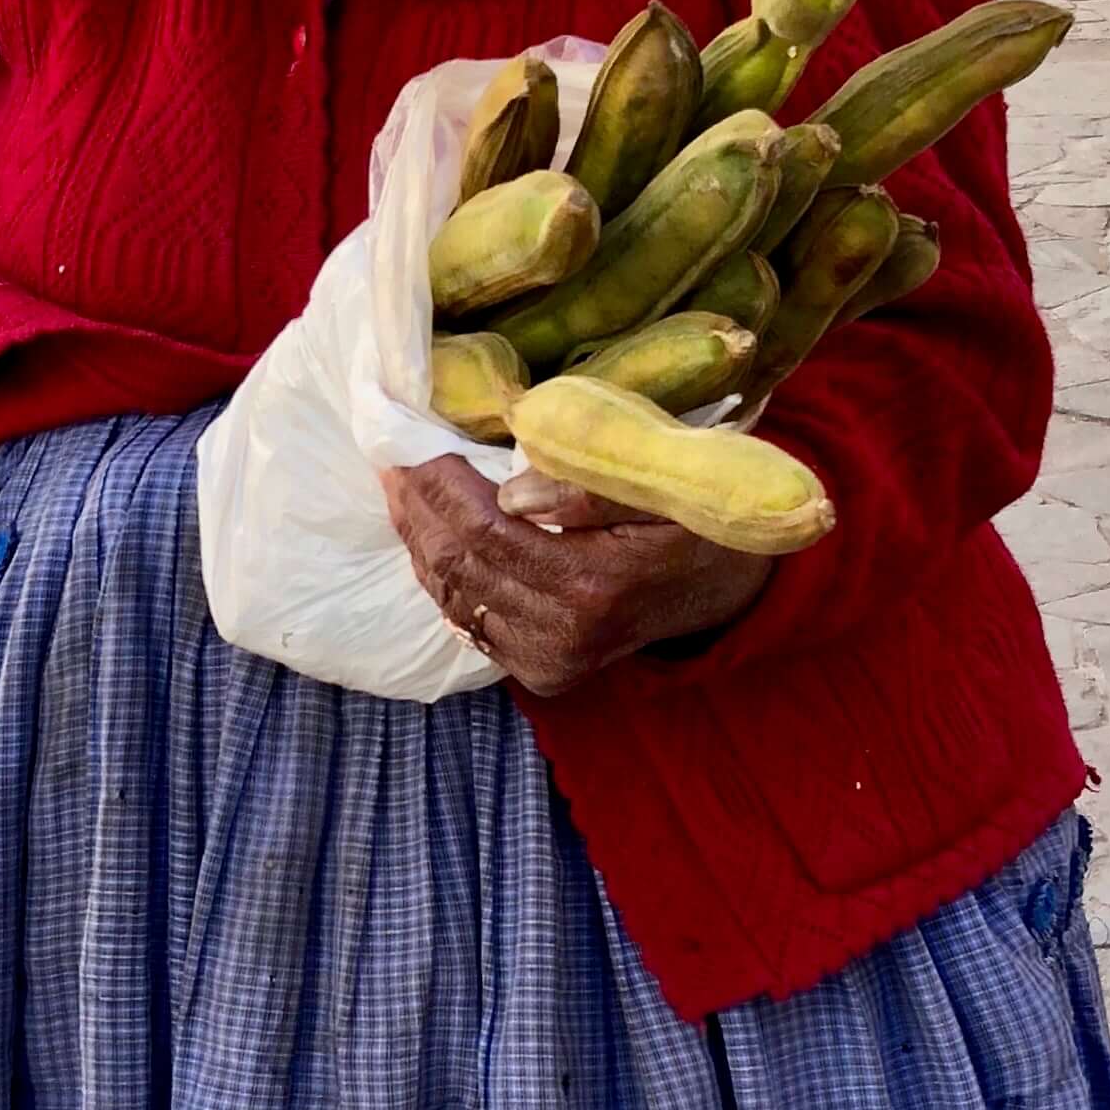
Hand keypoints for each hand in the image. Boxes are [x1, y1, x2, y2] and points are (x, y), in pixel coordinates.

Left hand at [381, 455, 768, 698]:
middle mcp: (563, 634)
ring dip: (419, 537)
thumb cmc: (695, 519)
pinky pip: (467, 618)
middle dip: (416, 505)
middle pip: (459, 564)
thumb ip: (591, 483)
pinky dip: (441, 571)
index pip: (484, 530)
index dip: (437, 484)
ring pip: (453, 594)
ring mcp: (550, 661)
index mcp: (594, 583)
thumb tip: (512, 494)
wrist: (722, 589)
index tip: (405, 437)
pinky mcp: (541, 672)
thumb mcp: (665, 484)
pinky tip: (428, 530)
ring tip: (399, 485)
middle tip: (386, 453)